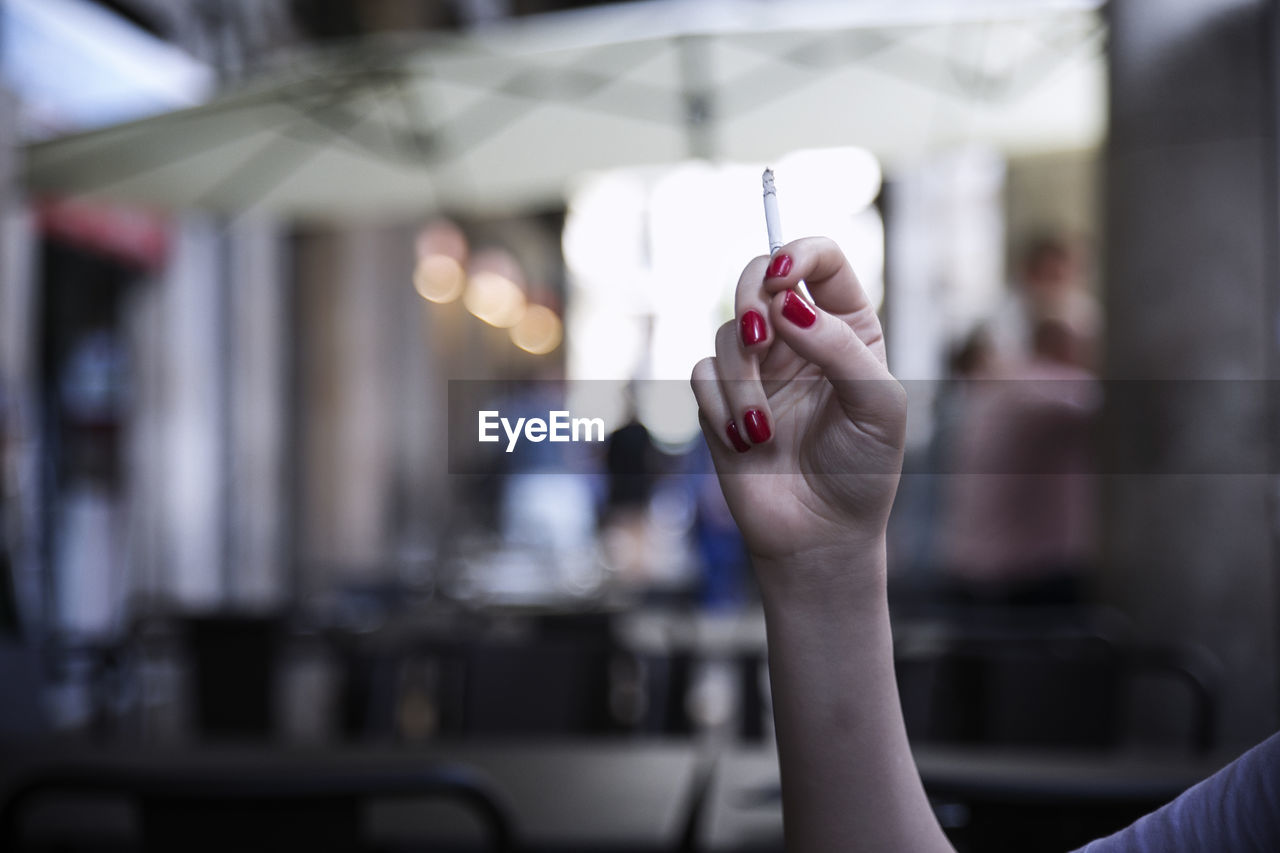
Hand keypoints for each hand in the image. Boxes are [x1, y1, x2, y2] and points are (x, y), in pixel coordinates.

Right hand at [690, 237, 906, 579]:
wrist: (821, 536)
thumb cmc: (864, 469)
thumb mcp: (878, 404)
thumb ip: (839, 347)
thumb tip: (786, 303)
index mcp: (847, 325)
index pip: (820, 259)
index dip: (796, 252)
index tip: (782, 282)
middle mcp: (799, 336)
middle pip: (758, 274)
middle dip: (749, 296)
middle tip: (759, 335)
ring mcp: (758, 366)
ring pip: (728, 332)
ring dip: (742, 381)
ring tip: (763, 430)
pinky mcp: (720, 399)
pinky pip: (701, 374)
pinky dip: (721, 407)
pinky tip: (747, 443)